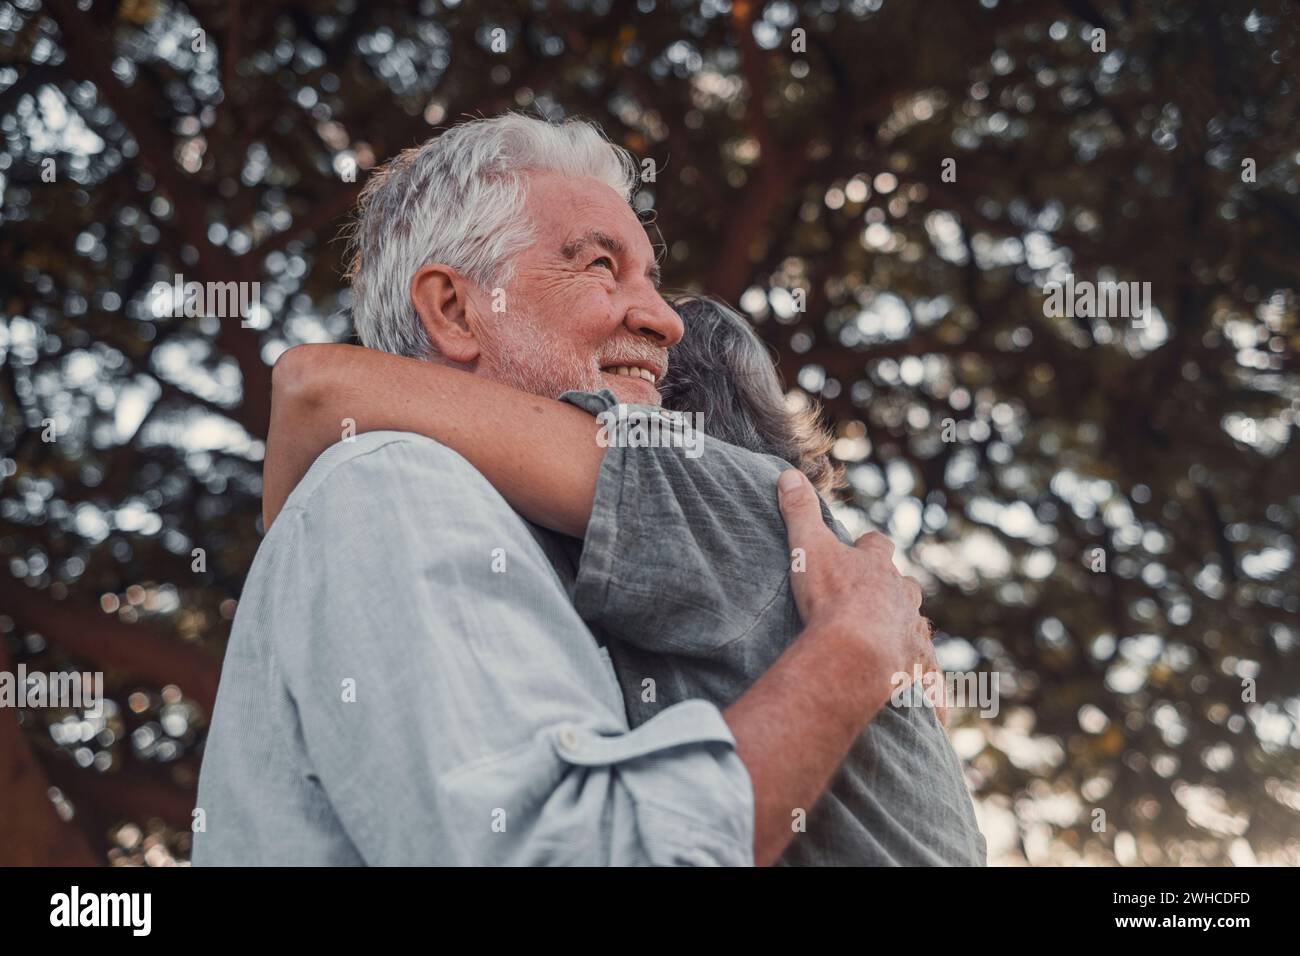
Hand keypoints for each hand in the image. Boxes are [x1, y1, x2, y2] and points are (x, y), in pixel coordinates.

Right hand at [777, 468, 932, 704]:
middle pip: (903, 585)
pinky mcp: (914, 665)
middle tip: (873, 599)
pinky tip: (923, 696)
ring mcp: (910, 630)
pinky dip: (923, 681)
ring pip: (915, 625)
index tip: (862, 548)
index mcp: (876, 567)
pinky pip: (924, 673)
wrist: (854, 651)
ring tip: (892, 639)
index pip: (877, 547)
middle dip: (892, 590)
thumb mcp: (807, 546)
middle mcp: (901, 595)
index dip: (869, 547)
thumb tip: (788, 473)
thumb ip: (799, 511)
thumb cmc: (830, 597)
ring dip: (905, 628)